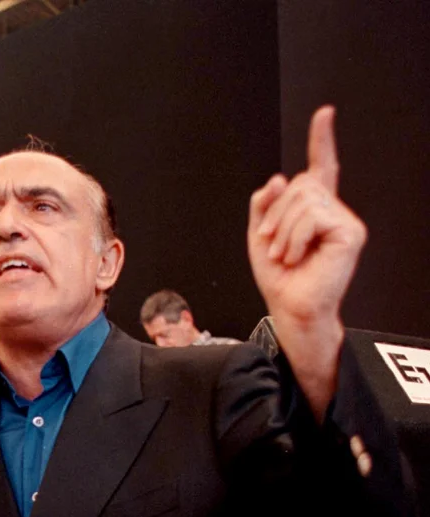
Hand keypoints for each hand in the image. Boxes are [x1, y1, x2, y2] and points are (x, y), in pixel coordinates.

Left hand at [247, 106, 366, 420]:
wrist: (290, 308)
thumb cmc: (278, 277)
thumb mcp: (260, 235)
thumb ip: (264, 204)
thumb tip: (278, 177)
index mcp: (312, 210)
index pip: (320, 168)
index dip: (322, 140)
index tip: (324, 113)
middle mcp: (332, 210)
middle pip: (297, 184)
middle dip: (275, 215)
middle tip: (273, 246)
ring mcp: (344, 220)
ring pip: (302, 199)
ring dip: (282, 231)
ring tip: (285, 255)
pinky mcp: (351, 232)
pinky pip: (313, 216)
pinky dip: (295, 238)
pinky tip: (298, 257)